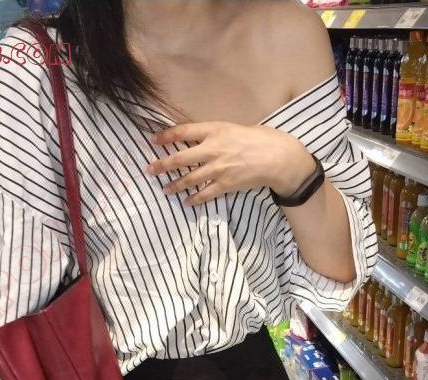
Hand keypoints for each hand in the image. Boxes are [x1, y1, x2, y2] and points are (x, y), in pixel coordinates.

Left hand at [146, 122, 316, 204]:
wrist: (277, 158)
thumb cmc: (260, 139)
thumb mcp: (234, 128)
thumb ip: (216, 134)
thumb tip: (201, 140)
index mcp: (215, 130)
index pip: (183, 132)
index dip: (166, 136)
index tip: (154, 140)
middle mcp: (213, 149)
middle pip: (180, 158)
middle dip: (162, 165)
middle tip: (149, 170)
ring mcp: (218, 168)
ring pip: (189, 179)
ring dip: (175, 185)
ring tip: (165, 190)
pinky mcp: (226, 184)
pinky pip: (205, 194)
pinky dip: (194, 199)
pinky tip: (186, 202)